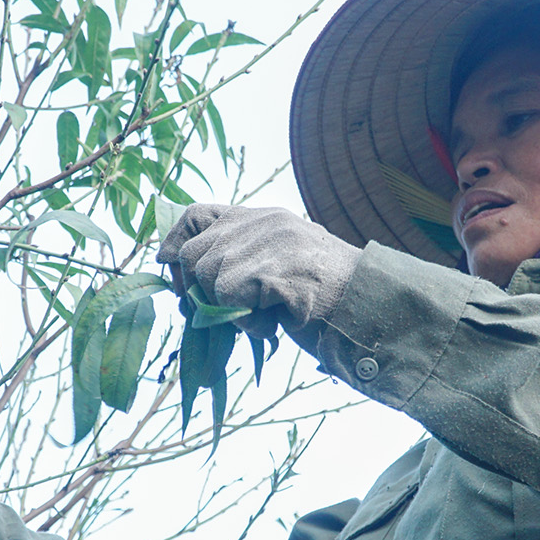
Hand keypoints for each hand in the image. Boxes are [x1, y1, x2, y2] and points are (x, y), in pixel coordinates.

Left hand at [155, 204, 359, 343]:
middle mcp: (262, 222)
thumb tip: (178, 271)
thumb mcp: (274, 264)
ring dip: (231, 312)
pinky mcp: (276, 269)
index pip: (196, 214)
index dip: (174, 242)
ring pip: (209, 279)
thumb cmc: (323, 297)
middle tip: (230, 314)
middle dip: (199, 292)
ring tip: (265, 317)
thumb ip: (237, 258)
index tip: (169, 267)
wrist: (370, 307)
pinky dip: (247, 324)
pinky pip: (230, 299)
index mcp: (260, 217)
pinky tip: (274, 325)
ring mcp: (271, 243)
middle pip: (194, 255)